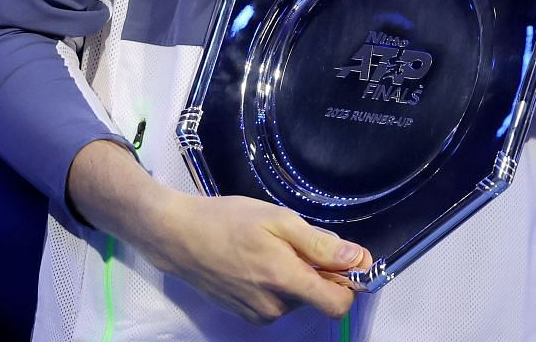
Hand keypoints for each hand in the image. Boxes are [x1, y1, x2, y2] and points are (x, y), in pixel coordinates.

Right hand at [141, 190, 371, 323]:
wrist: (178, 236)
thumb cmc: (227, 220)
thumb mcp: (278, 219)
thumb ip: (320, 244)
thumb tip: (358, 259)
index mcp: (284, 281)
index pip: (337, 304)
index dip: (349, 281)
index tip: (344, 258)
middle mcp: (274, 307)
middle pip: (317, 296)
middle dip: (316, 270)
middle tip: (291, 239)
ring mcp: (258, 315)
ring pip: (297, 298)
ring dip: (294, 275)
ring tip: (268, 247)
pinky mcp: (246, 315)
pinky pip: (278, 302)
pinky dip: (277, 283)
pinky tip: (256, 260)